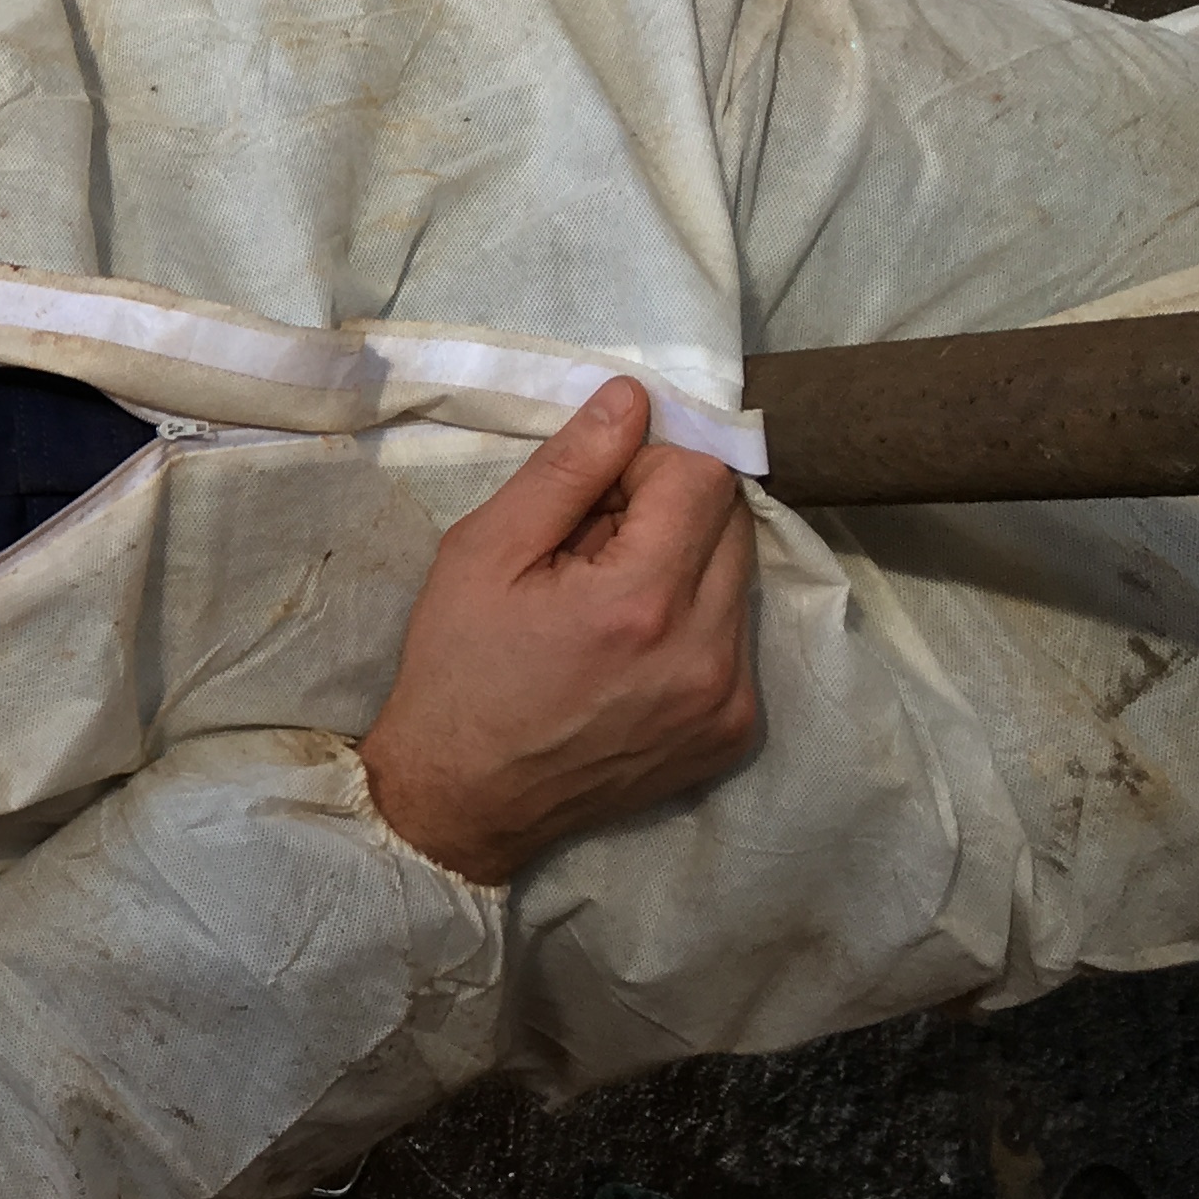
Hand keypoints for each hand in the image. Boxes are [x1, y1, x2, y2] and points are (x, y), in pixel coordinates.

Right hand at [359, 378, 759, 884]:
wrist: (464, 799)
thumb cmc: (460, 668)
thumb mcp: (483, 553)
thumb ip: (567, 470)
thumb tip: (631, 399)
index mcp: (641, 601)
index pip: (703, 477)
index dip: (645, 468)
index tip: (592, 502)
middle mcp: (707, 652)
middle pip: (733, 523)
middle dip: (669, 515)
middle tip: (593, 551)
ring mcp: (730, 700)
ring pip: (738, 579)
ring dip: (683, 569)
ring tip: (607, 607)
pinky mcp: (735, 733)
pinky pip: (736, 639)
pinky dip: (692, 625)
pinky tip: (629, 655)